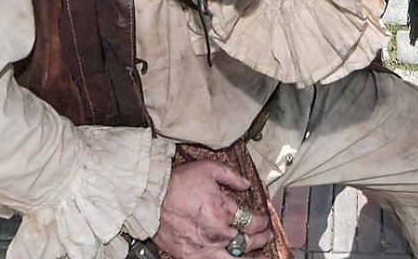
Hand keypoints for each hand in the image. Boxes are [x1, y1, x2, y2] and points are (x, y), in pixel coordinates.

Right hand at [153, 160, 274, 258]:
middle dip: (261, 239)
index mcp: (223, 210)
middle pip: (248, 242)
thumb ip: (231, 176)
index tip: (263, 221)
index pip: (252, 221)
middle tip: (267, 236)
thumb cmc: (176, 182)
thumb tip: (246, 185)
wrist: (150, 198)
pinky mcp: (192, 257)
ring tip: (261, 258)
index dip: (262, 222)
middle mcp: (218, 232)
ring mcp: (205, 248)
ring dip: (251, 258)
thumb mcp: (208, 169)